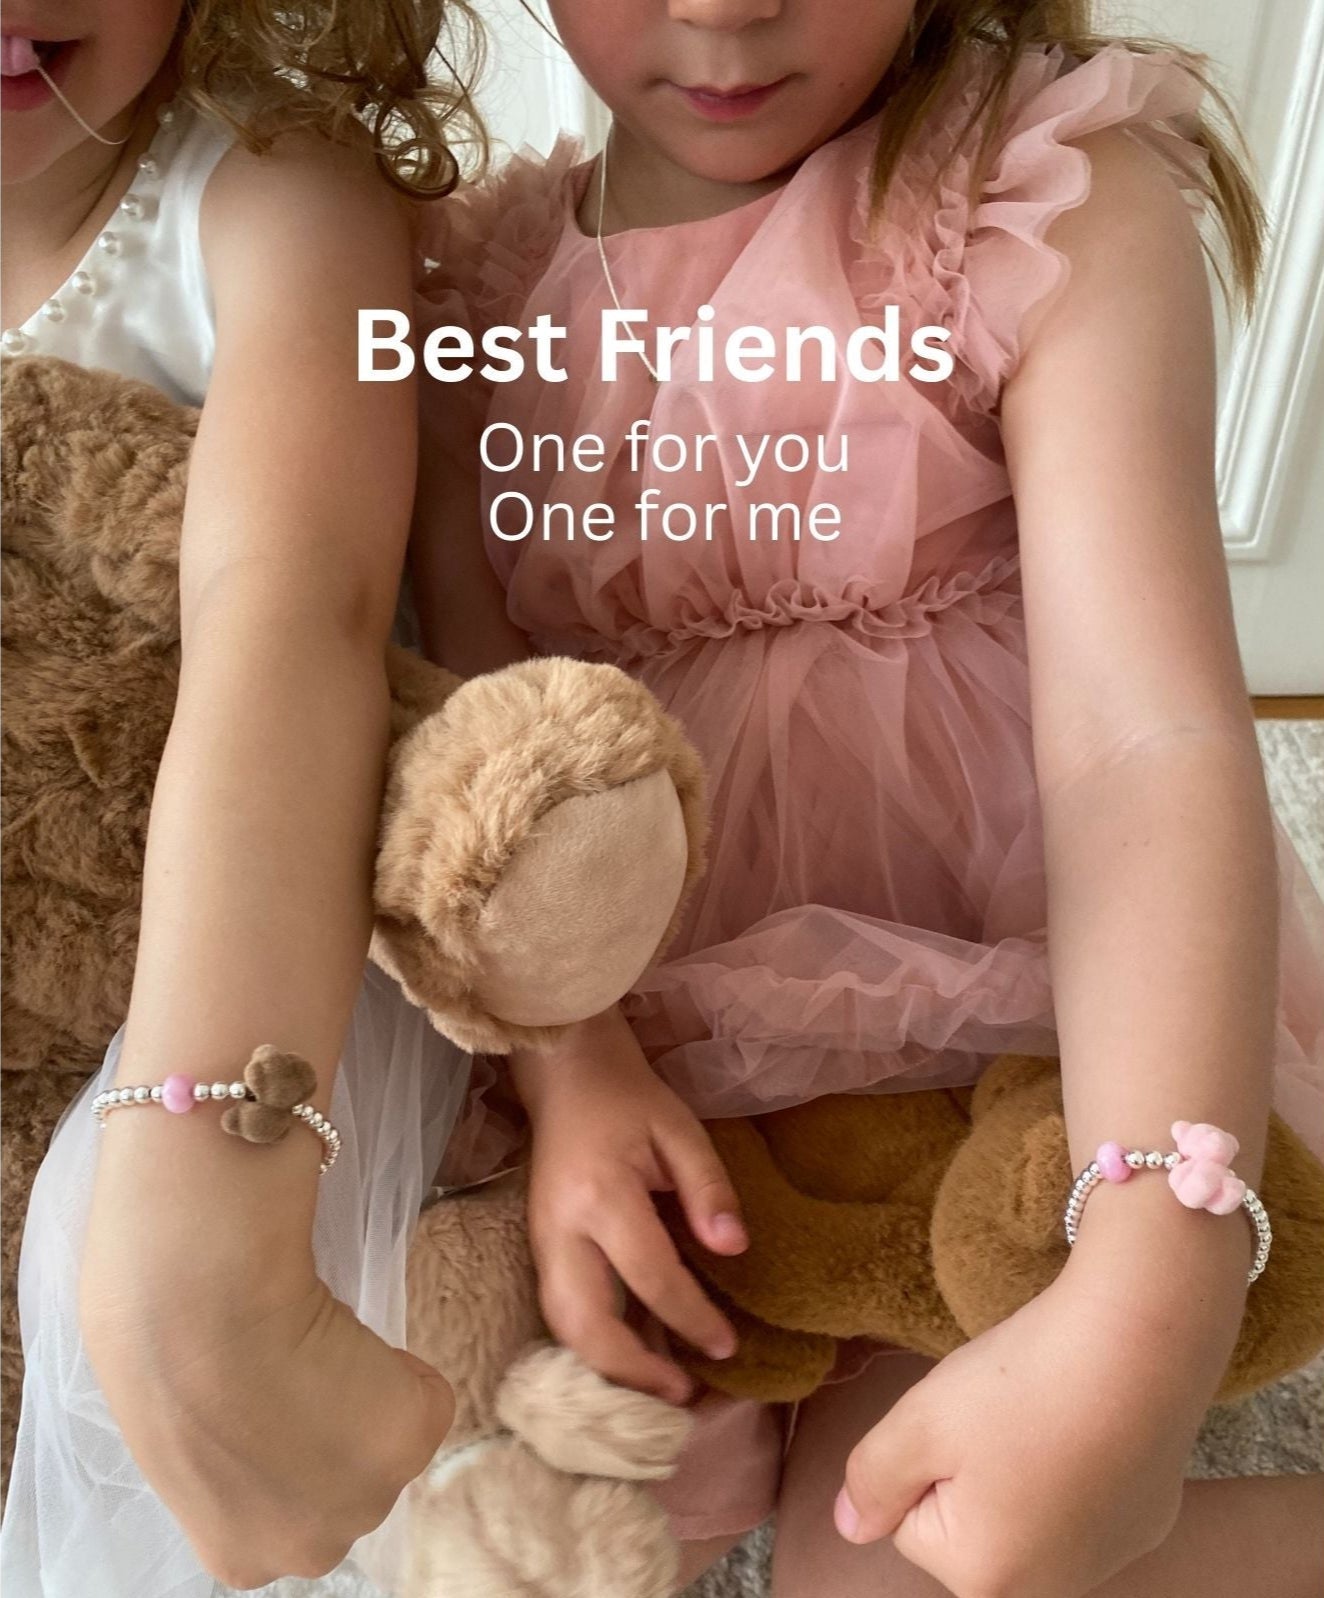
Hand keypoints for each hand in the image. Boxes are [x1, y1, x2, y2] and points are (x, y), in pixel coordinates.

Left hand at [81, 1109, 451, 1589]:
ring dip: (372, 1398)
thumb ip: (237, 1461)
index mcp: (243, 1559)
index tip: (277, 1406)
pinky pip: (428, 1394)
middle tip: (301, 1376)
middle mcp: (313, 1549)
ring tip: (317, 1356)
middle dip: (340, 1434)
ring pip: (392, 1440)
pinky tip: (348, 1343)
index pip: (295, 1508)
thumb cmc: (162, 1361)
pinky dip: (401, 1363)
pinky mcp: (409, 1443)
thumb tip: (258, 1416)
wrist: (198, 1325)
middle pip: (351, 1485)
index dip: (294, 1447)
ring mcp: (368, 1502)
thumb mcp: (188, 1441)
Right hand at [511, 1005, 748, 1403]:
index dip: (691, 1317)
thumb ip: (708, 1188)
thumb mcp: (681, 1130)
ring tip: (660, 1387)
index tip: (727, 1345)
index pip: (649, 1275)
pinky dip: (595, 1344)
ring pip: (563, 1326)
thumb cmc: (630, 1100)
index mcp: (601, 1195)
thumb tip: (732, 1248)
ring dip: (608, 1367)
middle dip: (633, 1371)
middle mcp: (561, 1229)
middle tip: (683, 1395)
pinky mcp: (538, 1248)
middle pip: (585, 1324)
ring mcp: (541, 1242)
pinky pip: (561, 1311)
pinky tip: (634, 1356)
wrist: (567, 1077)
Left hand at [834, 1264, 1228, 1597]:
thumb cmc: (1022, 1385)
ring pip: (1023, 1511)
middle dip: (971, 1471)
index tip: (964, 1419)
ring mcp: (1108, 1561)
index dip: (926, 1457)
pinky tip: (1091, 1420)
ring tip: (1048, 1411)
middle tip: (1004, 1411)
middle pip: (969, 1525)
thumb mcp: (920, 1421)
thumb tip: (850, 1526)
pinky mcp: (1147, 1524)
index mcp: (986, 1580)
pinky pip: (1082, 1498)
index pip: (910, 1523)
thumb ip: (871, 1479)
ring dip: (1021, 1469)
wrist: (1140, 1346)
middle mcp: (1052, 1592)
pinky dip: (1077, 1463)